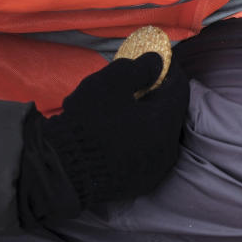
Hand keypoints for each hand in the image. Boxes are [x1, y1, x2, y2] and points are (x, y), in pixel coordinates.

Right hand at [41, 53, 189, 205]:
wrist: (62, 169)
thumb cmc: (87, 120)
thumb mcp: (111, 83)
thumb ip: (139, 68)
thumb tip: (158, 62)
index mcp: (166, 122)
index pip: (179, 88)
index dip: (170, 70)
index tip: (159, 58)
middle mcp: (169, 148)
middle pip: (171, 113)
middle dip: (159, 95)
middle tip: (142, 82)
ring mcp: (157, 168)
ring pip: (161, 135)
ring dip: (150, 119)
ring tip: (128, 107)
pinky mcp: (144, 182)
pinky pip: (149, 154)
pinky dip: (141, 139)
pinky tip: (122, 132)